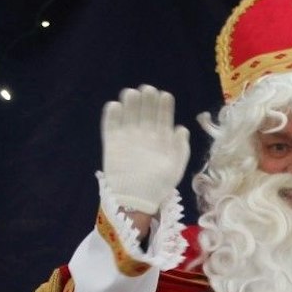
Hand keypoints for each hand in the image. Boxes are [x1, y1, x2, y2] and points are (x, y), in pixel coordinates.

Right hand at [101, 86, 190, 215]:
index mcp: (161, 137)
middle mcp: (144, 134)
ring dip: (129, 102)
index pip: (163, 115)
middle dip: (147, 99)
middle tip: (147, 90)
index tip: (164, 95)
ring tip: (131, 94)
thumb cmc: (159, 185)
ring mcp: (127, 137)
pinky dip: (111, 115)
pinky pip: (110, 125)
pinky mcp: (111, 143)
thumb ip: (180, 148)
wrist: (137, 201)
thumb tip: (181, 128)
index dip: (164, 105)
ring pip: (128, 113)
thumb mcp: (176, 167)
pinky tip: (115, 107)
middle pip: (145, 110)